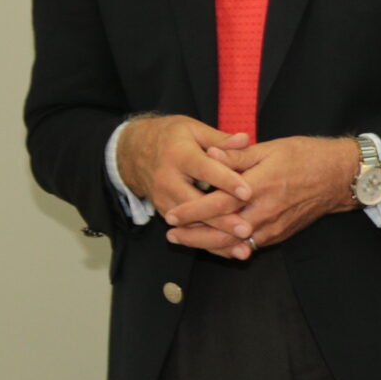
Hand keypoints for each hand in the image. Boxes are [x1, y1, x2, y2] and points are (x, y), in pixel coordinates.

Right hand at [120, 115, 250, 242]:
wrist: (132, 151)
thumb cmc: (172, 137)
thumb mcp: (194, 130)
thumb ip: (221, 140)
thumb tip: (245, 139)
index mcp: (179, 155)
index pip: (205, 169)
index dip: (227, 180)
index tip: (248, 192)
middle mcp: (168, 179)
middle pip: (196, 203)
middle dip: (221, 219)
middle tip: (246, 229)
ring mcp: (163, 198)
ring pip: (190, 222)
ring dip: (215, 236)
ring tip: (241, 247)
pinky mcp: (162, 210)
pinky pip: (185, 229)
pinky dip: (205, 240)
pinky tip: (227, 249)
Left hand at [167, 136, 360, 256]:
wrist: (341, 176)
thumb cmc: (307, 156)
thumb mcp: (271, 148)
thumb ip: (237, 156)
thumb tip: (209, 155)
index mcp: (260, 186)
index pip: (218, 204)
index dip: (192, 212)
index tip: (171, 216)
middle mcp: (266, 211)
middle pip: (222, 232)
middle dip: (194, 237)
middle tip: (172, 236)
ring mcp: (275, 226)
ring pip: (235, 244)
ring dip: (209, 245)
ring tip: (187, 241)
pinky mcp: (281, 233)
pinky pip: (251, 245)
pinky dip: (230, 247)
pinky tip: (215, 244)